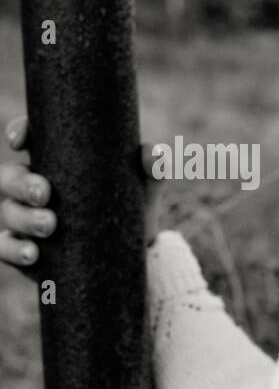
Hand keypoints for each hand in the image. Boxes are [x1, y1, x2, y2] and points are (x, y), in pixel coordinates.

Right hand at [0, 115, 164, 279]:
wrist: (136, 254)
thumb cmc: (133, 208)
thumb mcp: (144, 188)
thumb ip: (152, 169)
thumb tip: (153, 154)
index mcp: (55, 162)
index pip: (29, 139)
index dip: (19, 133)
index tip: (22, 141)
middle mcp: (33, 188)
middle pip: (11, 177)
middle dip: (22, 184)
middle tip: (44, 194)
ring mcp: (25, 219)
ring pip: (8, 212)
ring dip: (24, 218)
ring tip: (49, 226)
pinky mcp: (25, 250)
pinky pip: (5, 249)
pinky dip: (14, 250)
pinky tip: (32, 253)